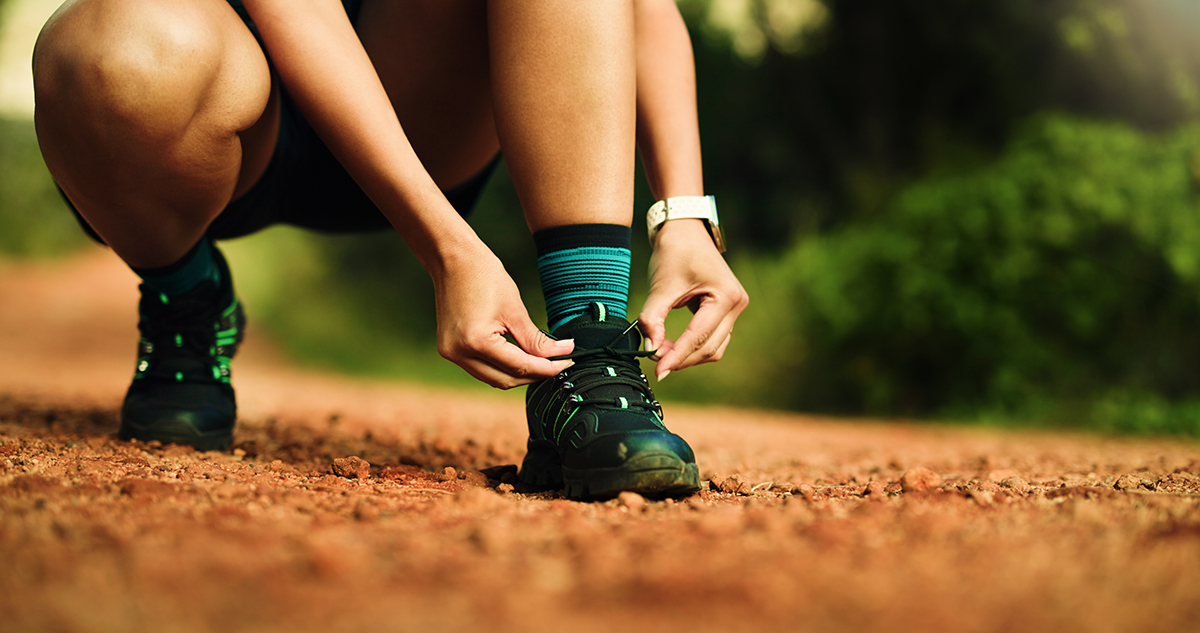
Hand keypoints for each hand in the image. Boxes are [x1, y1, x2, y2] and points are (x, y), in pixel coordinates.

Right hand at [432, 243, 574, 387]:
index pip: (520, 366)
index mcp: (476, 342)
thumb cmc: (483, 276)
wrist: (453, 259)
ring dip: (518, 374)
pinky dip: (501, 367)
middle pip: (505, 380)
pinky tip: (519, 358)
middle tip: (558, 364)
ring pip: (493, 378)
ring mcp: (451, 353)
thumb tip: (561, 352)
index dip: (547, 368)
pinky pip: (481, 368)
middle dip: (534, 375)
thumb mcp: (515, 309)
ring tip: (542, 362)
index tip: (567, 362)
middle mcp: (459, 353)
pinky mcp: (450, 349)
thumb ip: (537, 339)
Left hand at [639, 219, 748, 379]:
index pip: (699, 337)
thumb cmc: (674, 252)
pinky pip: (713, 338)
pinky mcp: (726, 310)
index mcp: (725, 296)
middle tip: (654, 359)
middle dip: (682, 357)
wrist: (685, 230)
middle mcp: (736, 304)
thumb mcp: (661, 286)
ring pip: (714, 347)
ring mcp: (734, 308)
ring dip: (688, 354)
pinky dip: (693, 346)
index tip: (658, 371)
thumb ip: (652, 319)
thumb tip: (650, 349)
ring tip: (661, 351)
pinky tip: (672, 345)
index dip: (677, 356)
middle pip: (710, 347)